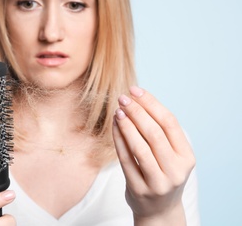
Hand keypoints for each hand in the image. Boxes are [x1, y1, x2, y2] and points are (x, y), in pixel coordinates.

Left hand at [112, 86, 195, 224]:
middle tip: (123, 98)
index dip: (151, 103)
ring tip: (117, 110)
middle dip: (137, 111)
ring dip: (126, 125)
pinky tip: (114, 126)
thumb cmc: (163, 173)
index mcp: (186, 157)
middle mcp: (175, 170)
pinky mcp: (139, 188)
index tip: (135, 90)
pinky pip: (125, 159)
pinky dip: (118, 140)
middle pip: (154, 133)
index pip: (169, 123)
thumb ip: (161, 132)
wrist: (159, 210)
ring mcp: (158, 182)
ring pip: (139, 147)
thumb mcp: (171, 155)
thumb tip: (138, 99)